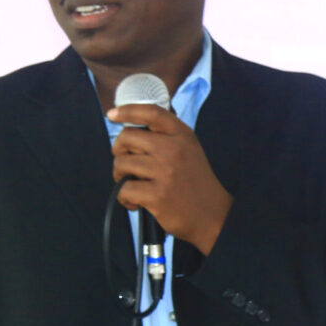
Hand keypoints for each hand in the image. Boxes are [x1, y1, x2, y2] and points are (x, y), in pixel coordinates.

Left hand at [107, 103, 232, 255]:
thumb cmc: (194, 182)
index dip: (128, 110)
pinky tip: (135, 202)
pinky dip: (123, 198)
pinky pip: (123, 189)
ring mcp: (165, 172)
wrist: (212, 214)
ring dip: (120, 176)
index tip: (113, 114)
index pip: (151, 113)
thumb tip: (129, 133)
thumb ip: (165, 137)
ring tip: (132, 185)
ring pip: (121, 163)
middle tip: (125, 164)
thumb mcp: (188, 149)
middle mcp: (173, 149)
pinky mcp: (157, 195)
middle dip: (119, 151)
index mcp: (181, 135)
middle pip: (127, 137)